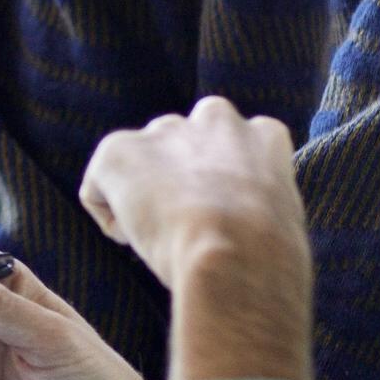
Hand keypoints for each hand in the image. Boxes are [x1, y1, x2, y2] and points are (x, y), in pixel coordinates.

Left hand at [76, 97, 314, 379]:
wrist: (238, 254)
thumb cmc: (266, 259)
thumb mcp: (279, 223)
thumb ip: (257, 205)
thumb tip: (241, 226)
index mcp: (262, 135)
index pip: (232, 146)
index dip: (218, 189)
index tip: (219, 221)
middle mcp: (215, 119)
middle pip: (180, 146)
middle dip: (174, 181)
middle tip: (184, 230)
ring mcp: (165, 132)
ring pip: (139, 164)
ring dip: (141, 198)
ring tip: (164, 239)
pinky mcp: (119, 150)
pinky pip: (99, 188)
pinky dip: (110, 220)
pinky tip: (137, 243)